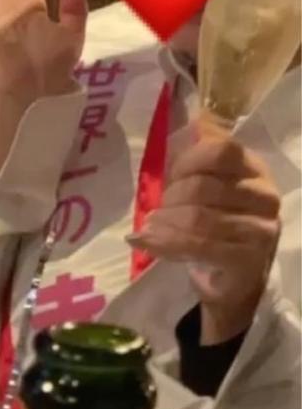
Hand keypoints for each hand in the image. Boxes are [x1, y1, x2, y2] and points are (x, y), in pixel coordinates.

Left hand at [127, 125, 280, 342]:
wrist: (232, 283)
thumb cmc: (215, 230)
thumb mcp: (206, 190)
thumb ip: (196, 162)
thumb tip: (190, 125)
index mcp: (254, 170)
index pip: (221, 150)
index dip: (186, 161)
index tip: (168, 177)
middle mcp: (264, 196)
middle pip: (203, 186)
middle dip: (170, 197)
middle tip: (156, 210)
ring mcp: (260, 230)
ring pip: (198, 217)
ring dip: (163, 222)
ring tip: (149, 226)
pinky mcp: (246, 260)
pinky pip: (197, 246)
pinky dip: (164, 243)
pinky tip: (144, 241)